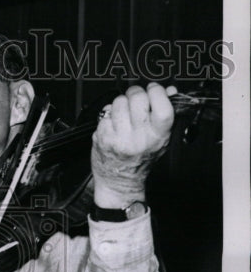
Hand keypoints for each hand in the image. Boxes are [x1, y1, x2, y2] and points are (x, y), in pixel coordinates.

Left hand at [91, 83, 175, 208]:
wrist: (119, 181)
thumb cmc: (141, 159)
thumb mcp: (160, 139)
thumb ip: (165, 114)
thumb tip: (169, 90)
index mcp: (158, 136)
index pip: (162, 104)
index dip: (156, 91)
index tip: (153, 90)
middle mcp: (139, 137)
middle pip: (137, 98)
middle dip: (136, 93)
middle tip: (135, 100)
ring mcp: (119, 138)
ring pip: (119, 102)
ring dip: (121, 104)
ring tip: (124, 116)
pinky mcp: (103, 138)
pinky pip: (105, 113)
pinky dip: (108, 115)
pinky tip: (113, 126)